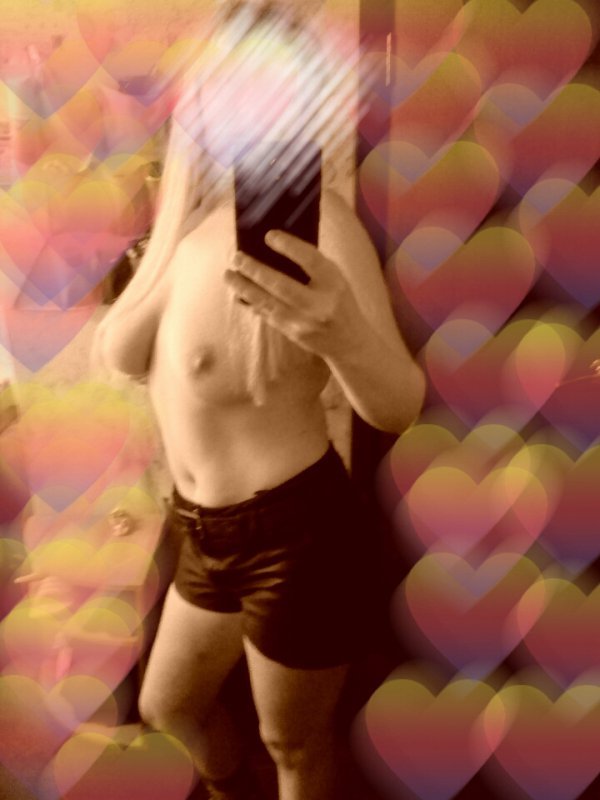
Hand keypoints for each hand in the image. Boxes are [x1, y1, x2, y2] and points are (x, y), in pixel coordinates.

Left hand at [224, 230, 365, 358]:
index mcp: (334, 284)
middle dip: (254, 270)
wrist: (350, 342)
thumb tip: (277, 247)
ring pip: (267, 303)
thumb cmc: (341, 303)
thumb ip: (314, 266)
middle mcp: (319, 304)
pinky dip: (250, 304)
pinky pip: (267, 316)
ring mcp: (304, 322)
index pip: (310, 260)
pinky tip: (237, 295)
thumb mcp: (336, 280)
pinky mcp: (293, 334)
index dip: (288, 246)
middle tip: (236, 257)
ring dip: (244, 288)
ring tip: (228, 274)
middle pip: (281, 284)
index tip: (268, 235)